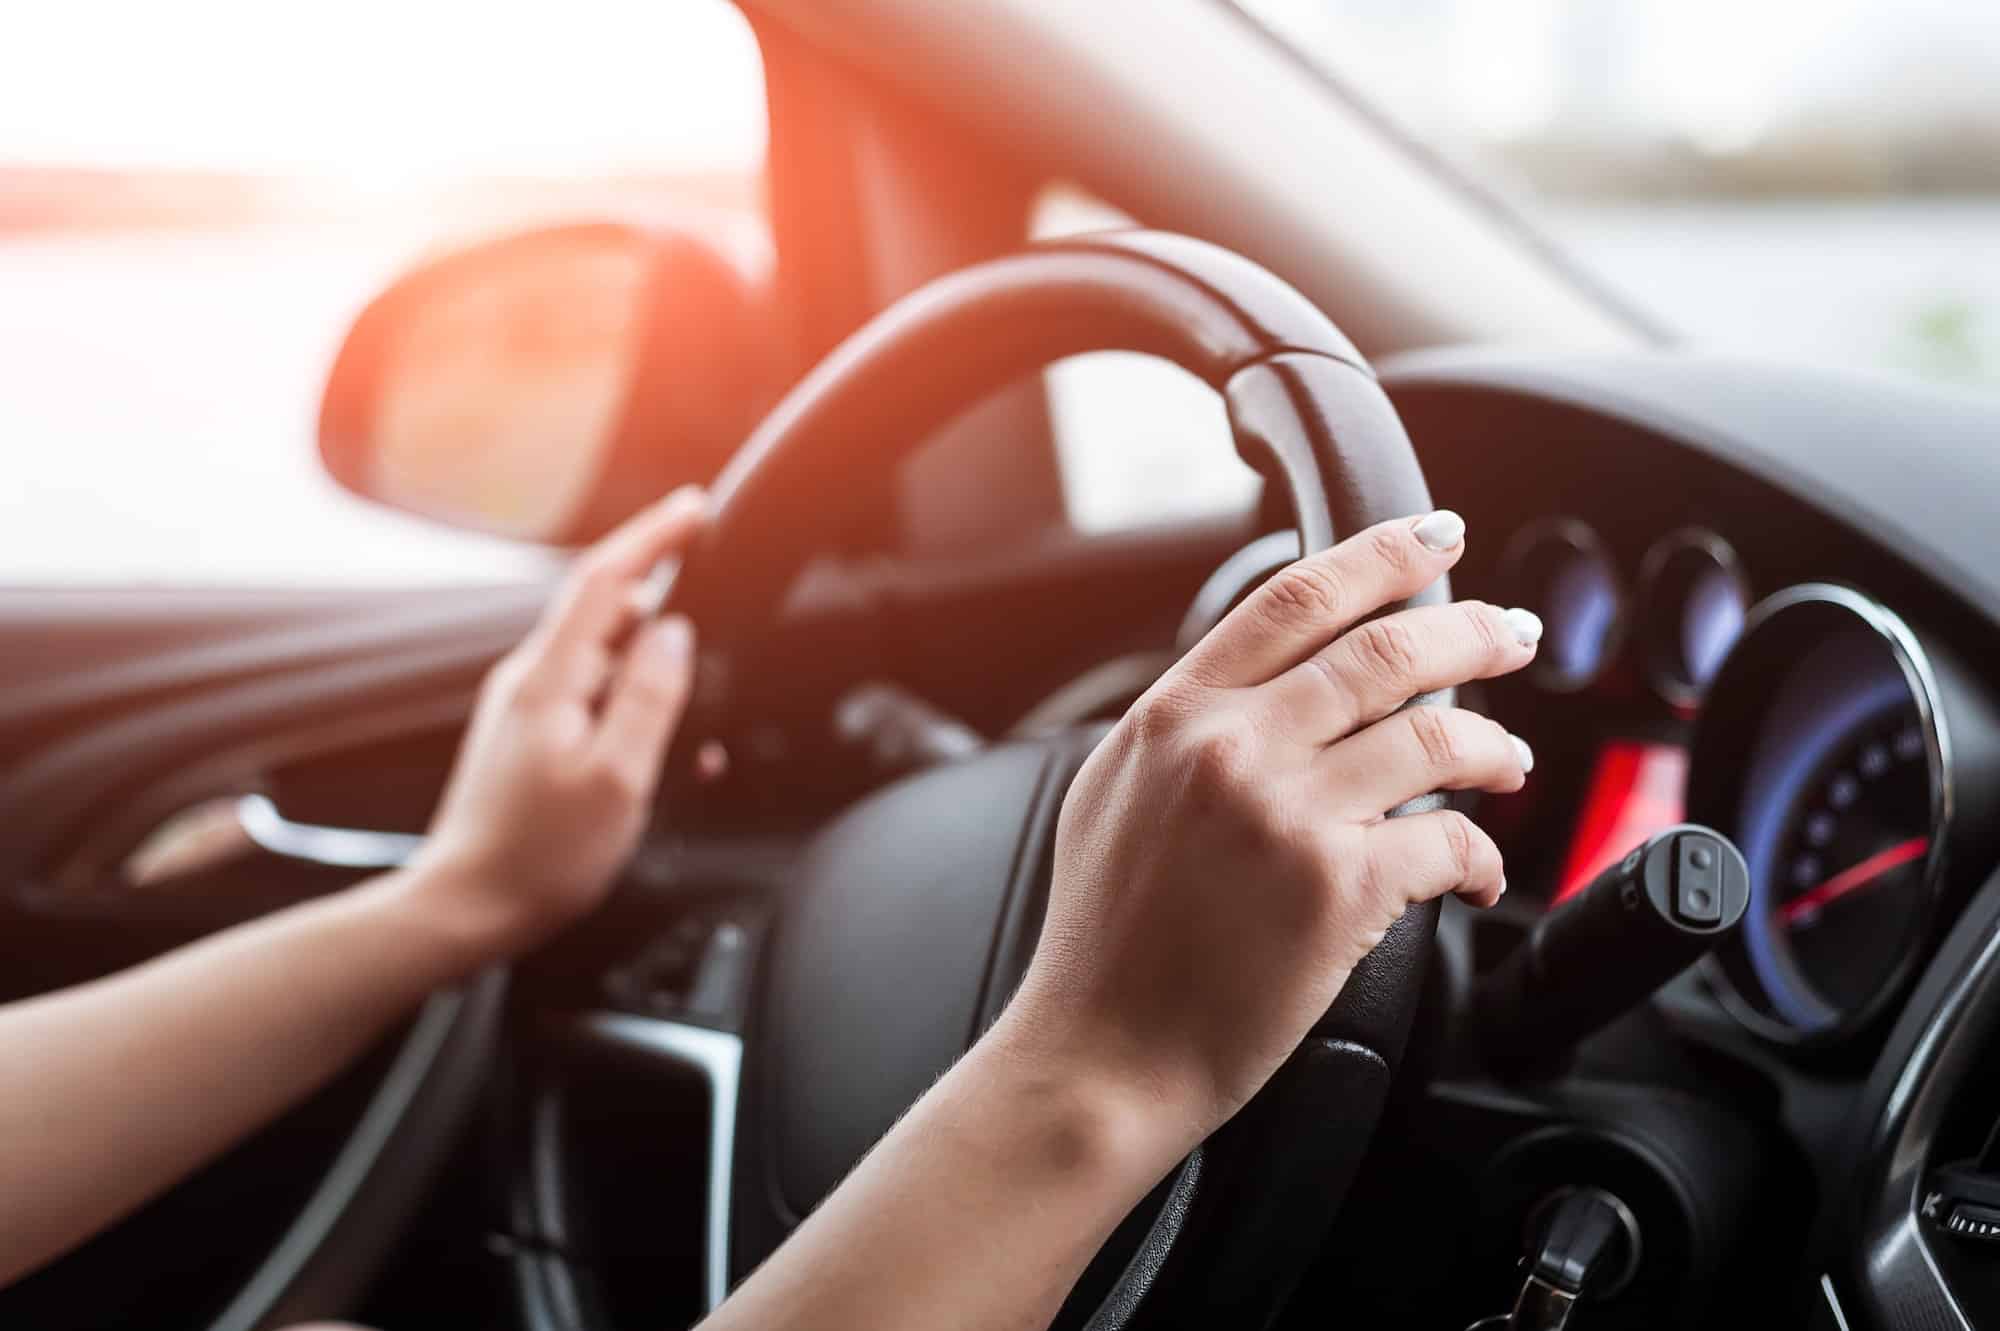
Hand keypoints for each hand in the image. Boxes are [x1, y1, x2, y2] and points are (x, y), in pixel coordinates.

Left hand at [411, 488, 707, 955]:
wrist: (466, 907)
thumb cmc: (540, 856)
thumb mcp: (616, 777)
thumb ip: (649, 695)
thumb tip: (675, 632)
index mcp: (550, 679)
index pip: (606, 579)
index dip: (652, 536)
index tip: (694, 508)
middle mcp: (530, 680)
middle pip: (607, 611)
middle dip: (666, 603)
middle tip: (717, 617)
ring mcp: (526, 706)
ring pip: (604, 658)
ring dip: (654, 669)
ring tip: (693, 722)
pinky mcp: (530, 735)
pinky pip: (592, 695)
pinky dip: (632, 702)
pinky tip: (656, 744)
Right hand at [1003, 511, 1540, 1155]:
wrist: (1099, 1054)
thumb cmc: (1103, 940)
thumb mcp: (1114, 792)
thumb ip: (1184, 728)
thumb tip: (1258, 687)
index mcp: (1174, 714)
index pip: (1296, 598)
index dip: (1381, 554)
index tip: (1436, 536)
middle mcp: (1232, 748)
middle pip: (1385, 650)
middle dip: (1470, 630)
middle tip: (1511, 634)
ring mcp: (1287, 814)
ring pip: (1433, 735)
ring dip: (1492, 740)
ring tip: (1508, 756)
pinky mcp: (1338, 890)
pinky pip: (1447, 843)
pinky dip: (1479, 853)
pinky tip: (1478, 869)